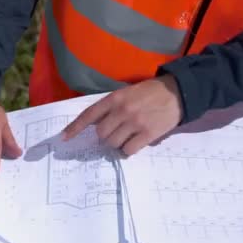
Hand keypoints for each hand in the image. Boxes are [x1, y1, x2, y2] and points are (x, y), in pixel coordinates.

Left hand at [62, 75, 182, 155]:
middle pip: (101, 134)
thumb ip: (110, 107)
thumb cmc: (148, 93)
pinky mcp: (148, 133)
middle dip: (105, 137)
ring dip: (117, 144)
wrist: (178, 92)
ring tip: (127, 136)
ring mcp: (135, 123)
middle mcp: (122, 110)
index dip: (75, 127)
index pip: (89, 115)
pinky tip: (135, 142)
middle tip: (115, 133)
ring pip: (113, 143)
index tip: (64, 138)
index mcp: (114, 99)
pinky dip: (128, 149)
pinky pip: (129, 150)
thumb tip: (94, 125)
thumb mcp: (125, 93)